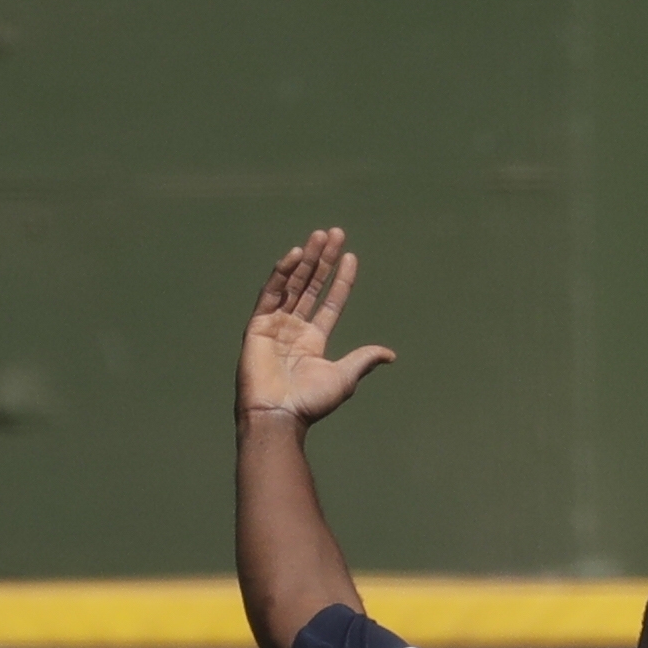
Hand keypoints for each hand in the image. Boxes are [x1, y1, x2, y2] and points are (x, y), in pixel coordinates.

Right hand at [240, 229, 394, 426]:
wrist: (279, 414)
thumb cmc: (311, 402)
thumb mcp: (344, 377)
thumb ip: (364, 360)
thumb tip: (390, 354)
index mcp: (313, 341)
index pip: (330, 302)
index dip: (341, 280)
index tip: (352, 257)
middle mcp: (294, 330)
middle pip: (311, 286)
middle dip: (324, 260)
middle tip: (335, 233)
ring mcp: (275, 325)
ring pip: (292, 284)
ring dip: (307, 259)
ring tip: (320, 236)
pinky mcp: (258, 325)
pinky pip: (271, 293)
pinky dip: (282, 273)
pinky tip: (297, 254)